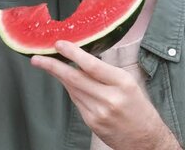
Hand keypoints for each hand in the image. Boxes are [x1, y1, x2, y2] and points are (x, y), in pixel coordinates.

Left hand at [31, 41, 179, 149]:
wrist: (146, 141)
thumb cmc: (139, 108)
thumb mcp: (129, 84)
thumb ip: (106, 73)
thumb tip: (81, 57)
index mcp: (123, 83)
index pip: (93, 66)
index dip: (73, 54)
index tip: (59, 45)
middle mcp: (110, 98)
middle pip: (75, 78)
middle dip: (53, 67)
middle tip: (37, 58)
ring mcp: (99, 112)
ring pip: (72, 89)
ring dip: (58, 76)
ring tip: (46, 64)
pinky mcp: (92, 123)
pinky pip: (76, 101)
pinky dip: (70, 90)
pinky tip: (66, 82)